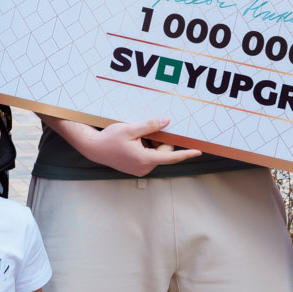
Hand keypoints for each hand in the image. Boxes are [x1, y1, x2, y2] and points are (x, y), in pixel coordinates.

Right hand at [86, 117, 201, 176]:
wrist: (94, 148)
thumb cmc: (110, 138)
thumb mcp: (130, 128)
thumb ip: (150, 126)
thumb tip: (167, 121)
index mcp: (144, 159)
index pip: (170, 157)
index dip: (186, 153)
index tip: (198, 151)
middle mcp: (144, 167)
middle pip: (163, 152)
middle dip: (158, 140)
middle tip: (143, 132)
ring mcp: (140, 169)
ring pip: (156, 153)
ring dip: (150, 143)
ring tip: (134, 138)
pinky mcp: (137, 168)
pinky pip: (149, 156)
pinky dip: (146, 147)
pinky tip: (133, 143)